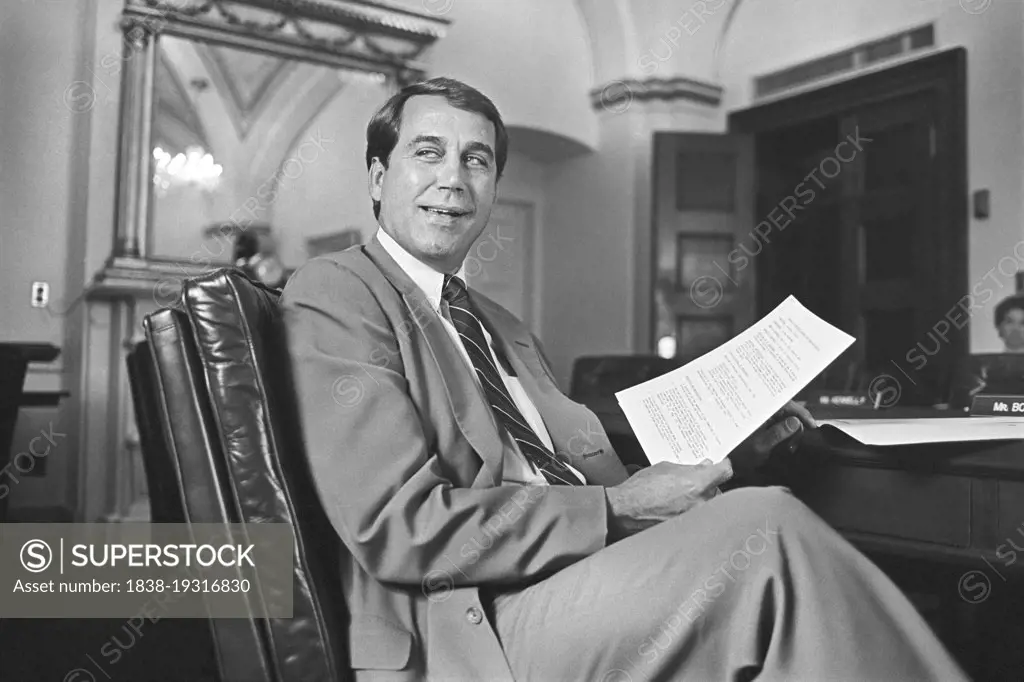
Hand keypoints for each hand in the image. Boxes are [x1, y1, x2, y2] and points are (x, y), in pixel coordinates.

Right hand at [604, 459, 732, 540]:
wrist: (625, 511)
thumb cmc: (641, 489)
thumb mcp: (666, 468)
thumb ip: (689, 468)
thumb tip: (703, 467)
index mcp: (697, 483)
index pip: (725, 472)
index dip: (724, 465)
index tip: (721, 463)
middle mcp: (701, 503)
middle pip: (718, 490)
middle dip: (708, 484)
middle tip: (696, 479)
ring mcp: (696, 519)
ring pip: (708, 505)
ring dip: (700, 498)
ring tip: (684, 494)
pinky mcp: (689, 530)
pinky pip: (698, 517)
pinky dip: (692, 511)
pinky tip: (679, 506)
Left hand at [728, 401, 816, 476]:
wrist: (727, 462)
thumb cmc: (740, 454)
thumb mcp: (761, 445)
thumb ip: (778, 433)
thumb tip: (795, 422)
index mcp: (760, 411)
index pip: (786, 404)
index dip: (802, 413)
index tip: (812, 425)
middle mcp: (761, 411)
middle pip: (788, 410)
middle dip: (798, 424)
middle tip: (798, 441)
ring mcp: (762, 417)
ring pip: (785, 417)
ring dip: (792, 431)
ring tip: (791, 446)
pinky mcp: (763, 425)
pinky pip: (780, 424)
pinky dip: (786, 434)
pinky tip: (787, 445)